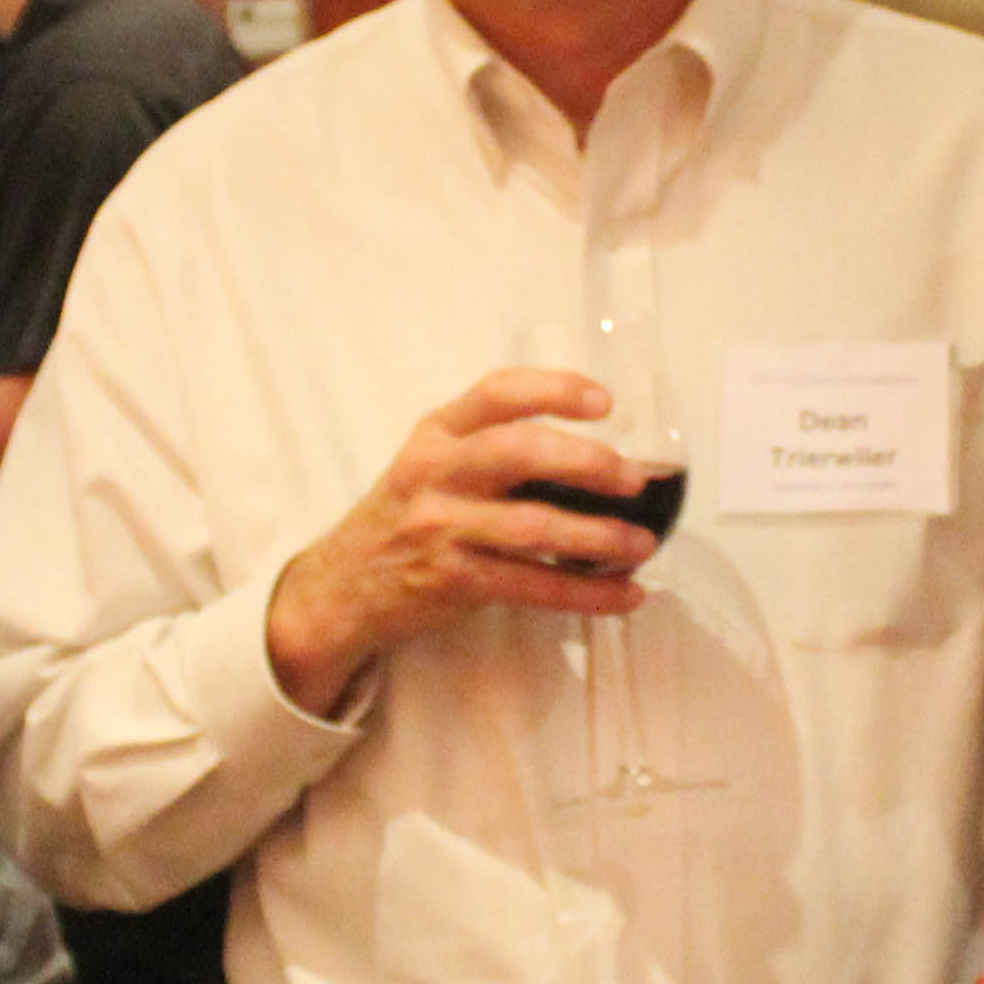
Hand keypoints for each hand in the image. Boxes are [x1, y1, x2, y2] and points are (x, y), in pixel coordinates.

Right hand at [260, 365, 661, 715]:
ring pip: (532, 527)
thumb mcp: (432, 465)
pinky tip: (624, 594)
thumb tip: (596, 459)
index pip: (496, 393)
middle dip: (586, 462)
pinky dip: (585, 593)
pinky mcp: (450, 580)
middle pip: (518, 452)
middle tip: (634, 479)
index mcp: (436, 432)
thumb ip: (492, 451)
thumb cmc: (405, 517)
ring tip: (642, 544)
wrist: (340, 587)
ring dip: (597, 537)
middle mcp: (435, 472)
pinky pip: (531, 587)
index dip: (554, 389)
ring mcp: (440, 528)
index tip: (605, 402)